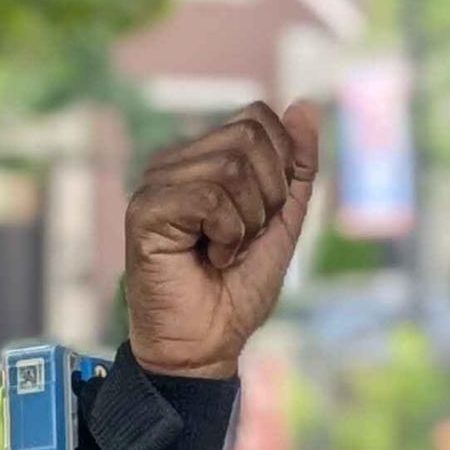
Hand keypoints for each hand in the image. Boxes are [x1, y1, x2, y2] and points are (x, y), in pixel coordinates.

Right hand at [124, 101, 321, 377]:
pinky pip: (210, 198)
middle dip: (266, 197)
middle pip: (249, 137)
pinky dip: (225, 236)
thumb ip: (298, 167)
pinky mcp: (145, 209)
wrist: (206, 346)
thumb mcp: (283, 220)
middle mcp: (175, 161)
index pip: (258, 118)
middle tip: (242, 239)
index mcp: (204, 157)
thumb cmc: (237, 290)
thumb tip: (304, 104)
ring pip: (232, 168)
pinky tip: (206, 258)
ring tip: (222, 251)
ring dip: (245, 222)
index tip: (261, 219)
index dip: (280, 169)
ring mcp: (156, 182)